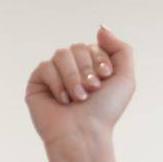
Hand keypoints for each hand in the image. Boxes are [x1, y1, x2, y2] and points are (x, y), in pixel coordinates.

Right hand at [25, 26, 136, 149]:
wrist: (85, 134)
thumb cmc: (105, 111)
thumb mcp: (125, 79)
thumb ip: (121, 49)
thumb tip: (100, 27)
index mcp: (90, 68)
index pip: (92, 46)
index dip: (100, 60)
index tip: (105, 78)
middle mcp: (72, 69)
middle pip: (76, 47)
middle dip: (87, 69)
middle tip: (92, 90)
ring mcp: (53, 75)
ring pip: (61, 54)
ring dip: (74, 77)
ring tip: (79, 98)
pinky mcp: (37, 83)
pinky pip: (45, 67)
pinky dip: (58, 84)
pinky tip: (63, 101)